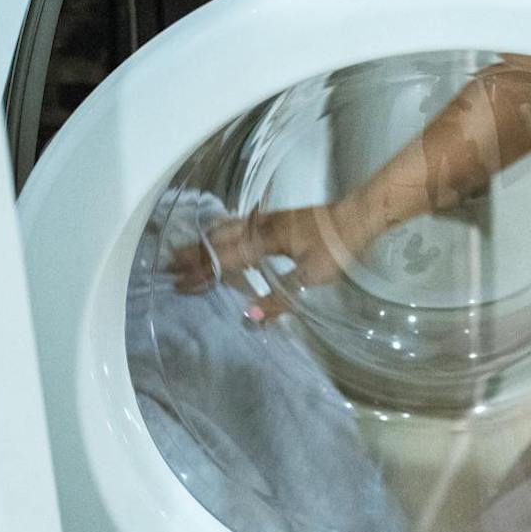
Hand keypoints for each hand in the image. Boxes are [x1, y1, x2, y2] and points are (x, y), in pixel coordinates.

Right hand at [167, 193, 408, 318]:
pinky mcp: (279, 218)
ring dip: (206, 241)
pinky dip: (223, 232)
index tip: (179, 283)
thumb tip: (251, 316)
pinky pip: (240, 224)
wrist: (361, 214)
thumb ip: (280, 299)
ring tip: (187, 249)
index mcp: (265, 241)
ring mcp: (270, 219)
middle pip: (220, 240)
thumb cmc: (338, 246)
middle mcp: (262, 227)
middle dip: (194, 254)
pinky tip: (224, 235)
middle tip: (169, 264)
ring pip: (228, 228)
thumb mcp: (312, 278)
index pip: (225, 260)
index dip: (202, 274)